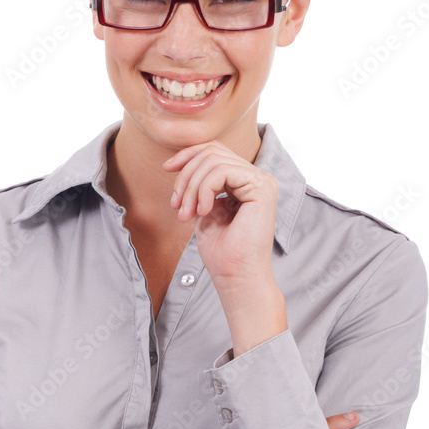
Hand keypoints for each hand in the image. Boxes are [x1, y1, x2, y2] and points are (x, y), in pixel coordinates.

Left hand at [163, 141, 278, 288]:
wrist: (235, 277)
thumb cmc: (221, 252)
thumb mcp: (204, 210)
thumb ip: (200, 186)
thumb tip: (183, 162)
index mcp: (245, 182)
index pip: (215, 151)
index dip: (188, 155)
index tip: (166, 169)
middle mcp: (257, 178)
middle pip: (212, 152)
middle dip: (186, 175)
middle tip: (176, 205)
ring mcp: (262, 181)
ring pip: (214, 161)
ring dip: (191, 187)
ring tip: (186, 214)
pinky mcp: (262, 188)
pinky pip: (221, 172)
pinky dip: (204, 189)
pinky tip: (202, 212)